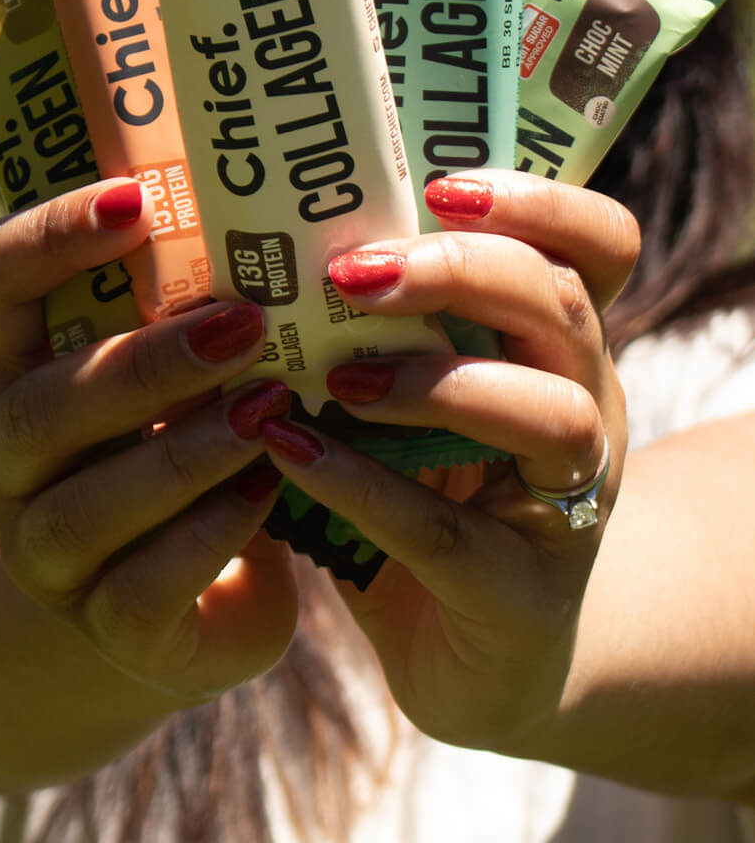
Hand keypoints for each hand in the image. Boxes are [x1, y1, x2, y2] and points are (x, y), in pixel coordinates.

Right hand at [0, 179, 299, 702]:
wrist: (160, 589)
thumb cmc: (172, 429)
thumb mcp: (161, 353)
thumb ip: (188, 288)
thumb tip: (283, 189)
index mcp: (5, 359)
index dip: (51, 234)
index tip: (139, 199)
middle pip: (41, 404)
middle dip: (146, 362)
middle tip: (245, 320)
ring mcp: (39, 549)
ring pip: (85, 506)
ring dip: (184, 451)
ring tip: (270, 407)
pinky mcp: (104, 626)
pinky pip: (142, 588)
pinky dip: (209, 536)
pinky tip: (267, 490)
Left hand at [260, 170, 636, 751]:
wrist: (467, 657)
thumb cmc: (424, 494)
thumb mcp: (409, 395)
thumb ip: (370, 324)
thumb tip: (246, 238)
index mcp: (557, 344)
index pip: (595, 245)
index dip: (540, 203)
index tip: (441, 185)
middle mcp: (584, 407)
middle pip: (561, 305)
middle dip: (458, 272)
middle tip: (352, 272)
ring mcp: (568, 503)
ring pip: (547, 412)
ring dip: (436, 381)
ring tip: (337, 376)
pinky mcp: (522, 592)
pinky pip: (449, 533)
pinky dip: (366, 487)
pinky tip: (292, 455)